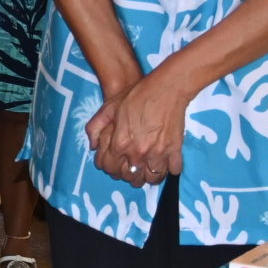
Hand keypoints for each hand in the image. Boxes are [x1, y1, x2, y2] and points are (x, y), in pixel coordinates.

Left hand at [86, 69, 196, 187]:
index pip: (109, 168)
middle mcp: (138, 153)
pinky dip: (168, 169)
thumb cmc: (136, 95)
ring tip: (146, 168)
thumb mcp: (108, 107)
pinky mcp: (175, 151)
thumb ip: (95, 127)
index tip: (113, 162)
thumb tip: (93, 147)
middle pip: (130, 178)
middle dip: (127, 174)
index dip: (108, 166)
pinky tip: (164, 162)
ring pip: (151, 179)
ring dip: (147, 177)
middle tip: (129, 167)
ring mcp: (157, 154)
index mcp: (120, 144)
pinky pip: (172, 171)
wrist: (166, 88)